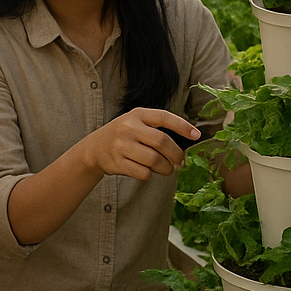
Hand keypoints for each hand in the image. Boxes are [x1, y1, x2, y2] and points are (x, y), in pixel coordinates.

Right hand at [84, 108, 199, 180]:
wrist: (94, 148)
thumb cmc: (123, 135)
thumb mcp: (136, 122)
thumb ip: (157, 128)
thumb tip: (188, 140)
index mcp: (137, 115)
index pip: (164, 117)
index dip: (182, 126)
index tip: (196, 135)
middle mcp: (128, 128)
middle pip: (162, 142)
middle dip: (176, 154)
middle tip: (180, 161)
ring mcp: (121, 145)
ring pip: (154, 160)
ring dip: (166, 168)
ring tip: (166, 168)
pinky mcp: (117, 162)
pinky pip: (143, 172)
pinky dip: (150, 174)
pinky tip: (147, 171)